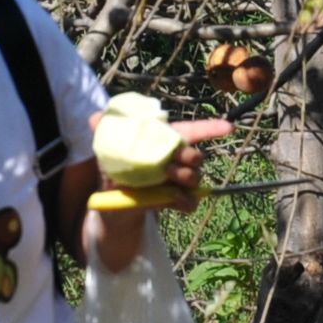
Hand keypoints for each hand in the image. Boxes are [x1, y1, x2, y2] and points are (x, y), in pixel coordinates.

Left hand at [87, 117, 228, 272]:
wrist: (114, 204)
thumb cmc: (116, 169)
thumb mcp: (108, 150)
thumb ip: (106, 132)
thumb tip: (95, 118)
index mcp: (164, 142)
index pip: (191, 131)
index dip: (210, 128)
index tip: (228, 127)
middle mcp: (176, 160)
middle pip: (195, 155)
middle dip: (190, 157)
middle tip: (170, 164)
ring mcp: (179, 181)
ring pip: (196, 177)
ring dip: (186, 178)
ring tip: (167, 179)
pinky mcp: (177, 201)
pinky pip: (191, 202)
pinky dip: (185, 202)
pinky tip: (173, 200)